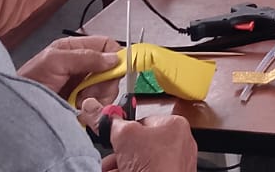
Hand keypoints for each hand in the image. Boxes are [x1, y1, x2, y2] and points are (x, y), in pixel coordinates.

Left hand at [17, 36, 120, 101]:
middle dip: (104, 83)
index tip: (114, 71)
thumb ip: (84, 57)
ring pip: (107, 89)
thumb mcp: (54, 62)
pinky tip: (79, 110)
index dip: (114, 56)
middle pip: (110, 70)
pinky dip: (93, 109)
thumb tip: (113, 58)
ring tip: (79, 102)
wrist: (15, 111)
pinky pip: (99, 105)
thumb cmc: (27, 83)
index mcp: (73, 48)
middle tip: (89, 92)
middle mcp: (80, 65)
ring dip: (98, 98)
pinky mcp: (81, 103)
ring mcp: (81, 85)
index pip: (106, 45)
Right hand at [78, 99, 197, 171]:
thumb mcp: (124, 136)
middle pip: (141, 143)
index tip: (114, 136)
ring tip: (111, 169)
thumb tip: (94, 108)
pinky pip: (146, 170)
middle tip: (111, 157)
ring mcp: (176, 164)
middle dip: (120, 152)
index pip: (143, 120)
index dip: (125, 129)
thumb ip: (110, 122)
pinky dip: (129, 171)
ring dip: (121, 164)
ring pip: (142, 160)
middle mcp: (180, 144)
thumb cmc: (154, 166)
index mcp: (175, 126)